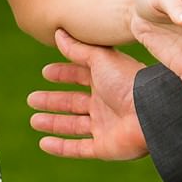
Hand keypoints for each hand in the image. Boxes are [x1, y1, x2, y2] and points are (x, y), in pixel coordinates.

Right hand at [28, 28, 148, 160]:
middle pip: (74, 102)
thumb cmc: (128, 81)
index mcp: (107, 80)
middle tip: (31, 99)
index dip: (63, 74)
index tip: (45, 73)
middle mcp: (106, 103)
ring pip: (74, 125)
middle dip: (53, 101)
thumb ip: (78, 49)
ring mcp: (106, 126)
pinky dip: (61, 147)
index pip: (80, 76)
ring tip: (33, 120)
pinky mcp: (105, 147)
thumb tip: (58, 32)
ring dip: (53, 123)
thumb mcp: (100, 59)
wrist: (150, 113)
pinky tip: (44, 143)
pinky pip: (79, 148)